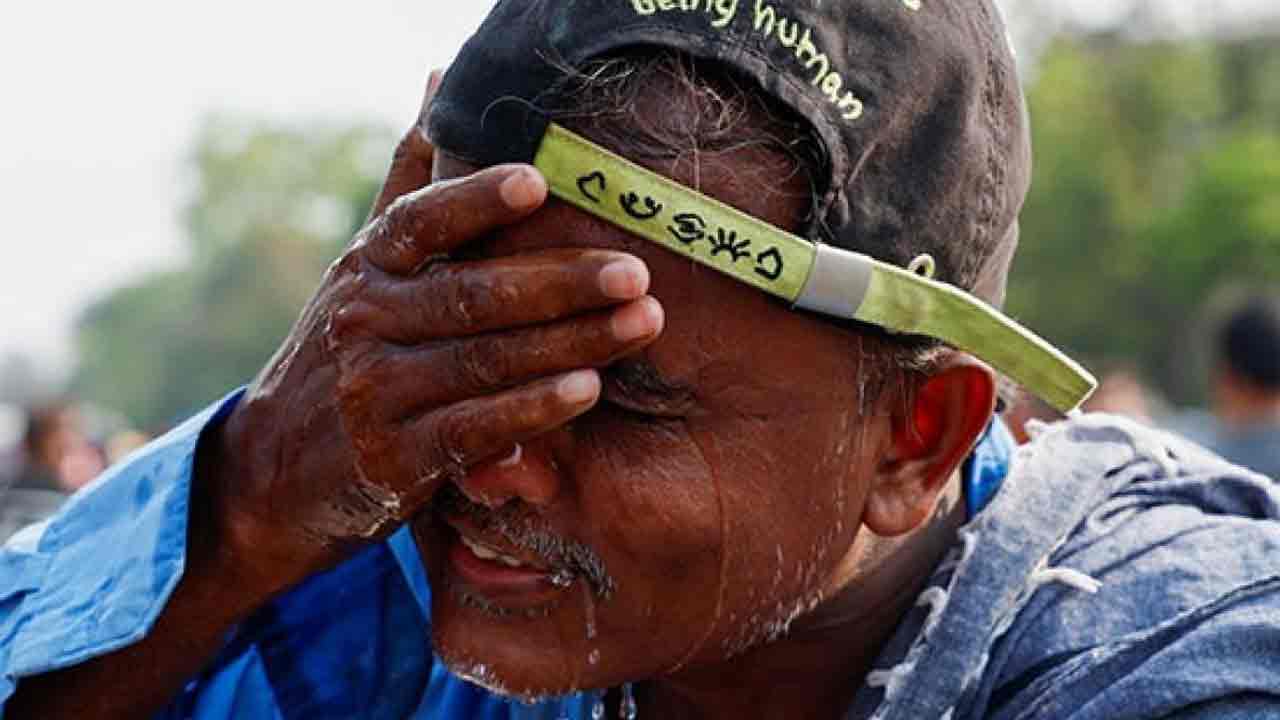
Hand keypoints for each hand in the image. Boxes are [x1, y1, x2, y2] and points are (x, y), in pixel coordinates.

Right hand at [200, 73, 662, 595]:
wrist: (277, 466)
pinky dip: (533, 411)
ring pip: (485, 361)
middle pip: (472, 294)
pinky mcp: (394, 460)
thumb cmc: (349, 346)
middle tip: (636, 272)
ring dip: (570, 343)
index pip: (419, 221)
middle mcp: (365, 322)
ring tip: (642, 323)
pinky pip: (474, 430)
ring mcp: (377, 393)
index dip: (476, 200)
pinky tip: (588, 390)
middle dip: (562, 282)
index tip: (540, 182)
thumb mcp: (366, 265)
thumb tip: (440, 78)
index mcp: (367, 267)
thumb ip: (411, 182)